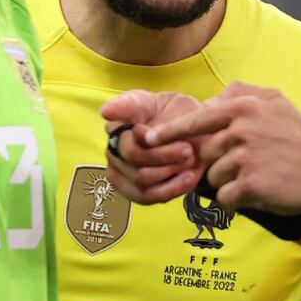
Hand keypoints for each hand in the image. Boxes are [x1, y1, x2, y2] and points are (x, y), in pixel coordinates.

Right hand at [101, 90, 203, 204]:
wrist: (196, 132)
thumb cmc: (171, 113)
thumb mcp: (153, 101)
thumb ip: (129, 104)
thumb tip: (104, 112)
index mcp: (115, 132)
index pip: (124, 142)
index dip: (145, 140)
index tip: (164, 130)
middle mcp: (116, 155)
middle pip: (135, 164)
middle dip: (163, 156)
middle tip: (187, 149)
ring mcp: (126, 177)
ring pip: (143, 183)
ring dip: (169, 172)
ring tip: (189, 160)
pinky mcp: (140, 194)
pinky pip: (151, 198)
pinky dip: (172, 189)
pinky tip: (188, 177)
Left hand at [139, 83, 300, 214]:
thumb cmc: (300, 135)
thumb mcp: (275, 100)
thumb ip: (240, 95)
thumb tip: (208, 103)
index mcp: (243, 108)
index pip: (195, 120)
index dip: (169, 132)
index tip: (147, 139)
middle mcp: (240, 130)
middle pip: (205, 154)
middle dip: (220, 163)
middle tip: (252, 164)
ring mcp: (245, 158)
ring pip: (214, 178)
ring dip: (231, 182)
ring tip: (261, 176)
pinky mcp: (251, 186)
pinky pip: (226, 198)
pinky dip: (239, 200)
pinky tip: (261, 191)